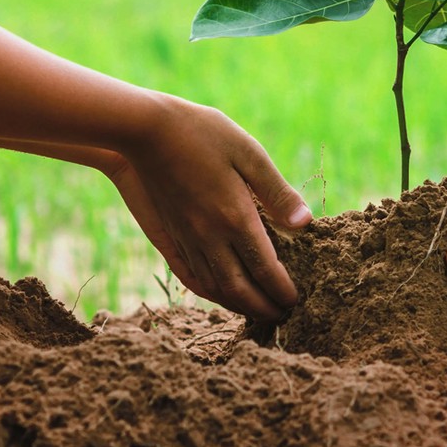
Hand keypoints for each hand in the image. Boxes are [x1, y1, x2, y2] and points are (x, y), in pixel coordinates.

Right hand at [112, 96, 311, 320]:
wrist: (142, 130)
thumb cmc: (201, 133)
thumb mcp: (248, 153)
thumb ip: (277, 192)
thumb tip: (305, 224)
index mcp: (235, 217)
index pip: (265, 269)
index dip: (281, 290)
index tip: (295, 301)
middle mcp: (209, 236)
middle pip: (239, 289)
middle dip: (263, 308)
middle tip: (281, 316)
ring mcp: (185, 239)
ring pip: (213, 288)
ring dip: (238, 305)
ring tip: (256, 310)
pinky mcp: (168, 236)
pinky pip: (189, 276)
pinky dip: (208, 293)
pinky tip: (218, 294)